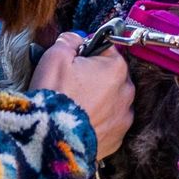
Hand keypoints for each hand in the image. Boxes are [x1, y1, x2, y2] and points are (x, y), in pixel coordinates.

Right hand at [31, 32, 134, 159]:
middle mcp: (127, 91)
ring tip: (76, 105)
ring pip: (112, 99)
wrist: (52, 140)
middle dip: (94, 76)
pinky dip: (99, 120)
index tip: (73, 62)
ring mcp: (124, 117)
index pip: (106, 49)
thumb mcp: (55, 56)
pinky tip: (81, 121)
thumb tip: (75, 39)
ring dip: (99, 99)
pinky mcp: (117, 138)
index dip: (87, 53)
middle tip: (71, 85)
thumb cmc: (55, 95)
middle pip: (111, 74)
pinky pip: (110, 122)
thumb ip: (69, 40)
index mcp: (116, 67)